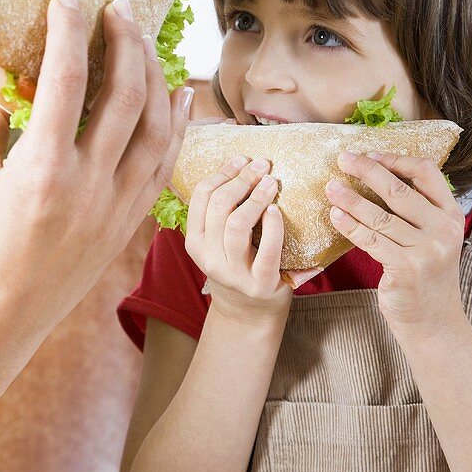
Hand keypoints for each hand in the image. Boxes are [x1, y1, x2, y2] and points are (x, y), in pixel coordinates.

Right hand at [0, 0, 191, 390]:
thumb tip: (7, 88)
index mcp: (41, 170)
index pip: (64, 82)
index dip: (70, 31)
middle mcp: (88, 186)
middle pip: (125, 97)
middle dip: (127, 42)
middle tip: (121, 7)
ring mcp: (115, 209)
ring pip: (157, 130)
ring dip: (157, 78)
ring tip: (149, 42)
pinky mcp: (128, 226)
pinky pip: (164, 168)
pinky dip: (176, 129)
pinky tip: (179, 98)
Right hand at [185, 157, 292, 323]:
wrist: (250, 312)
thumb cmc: (239, 264)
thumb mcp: (219, 241)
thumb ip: (221, 212)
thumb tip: (243, 162)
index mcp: (195, 241)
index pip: (201, 196)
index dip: (223, 172)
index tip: (242, 159)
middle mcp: (208, 257)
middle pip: (219, 205)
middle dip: (242, 179)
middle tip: (262, 165)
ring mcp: (232, 273)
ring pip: (237, 224)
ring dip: (256, 197)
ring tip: (271, 182)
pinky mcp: (259, 284)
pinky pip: (267, 250)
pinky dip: (273, 226)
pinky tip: (277, 211)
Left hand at [325, 152, 465, 340]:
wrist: (434, 322)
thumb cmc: (425, 275)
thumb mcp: (433, 238)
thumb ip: (417, 211)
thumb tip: (377, 175)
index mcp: (451, 215)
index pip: (426, 172)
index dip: (396, 159)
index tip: (371, 154)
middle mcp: (443, 230)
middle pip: (399, 190)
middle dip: (367, 170)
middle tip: (343, 158)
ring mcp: (426, 251)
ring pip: (380, 215)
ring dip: (350, 198)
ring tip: (330, 187)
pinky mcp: (406, 269)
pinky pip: (371, 240)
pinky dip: (350, 225)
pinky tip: (334, 215)